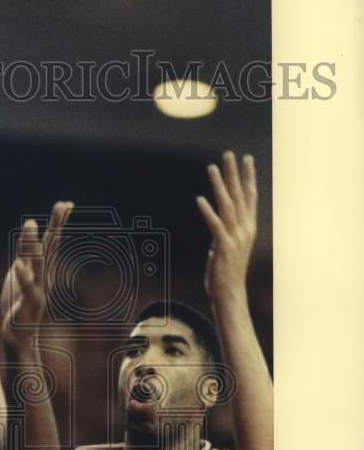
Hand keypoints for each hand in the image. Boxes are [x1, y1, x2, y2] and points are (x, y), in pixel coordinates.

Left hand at [1, 202, 72, 347]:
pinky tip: (19, 264)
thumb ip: (25, 253)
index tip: (67, 203)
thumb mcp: (20, 273)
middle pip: (51, 247)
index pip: (52, 241)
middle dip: (56, 225)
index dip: (58, 222)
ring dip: (34, 245)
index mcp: (42, 268)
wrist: (19, 335)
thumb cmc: (20, 302)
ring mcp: (38, 290)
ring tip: (30, 223)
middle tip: (63, 205)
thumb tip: (31, 227)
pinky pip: (27, 290)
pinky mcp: (28, 305)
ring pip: (37, 265)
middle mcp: (44, 276)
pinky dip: (24, 278)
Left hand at [196, 151, 257, 303]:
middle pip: (239, 196)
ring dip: (219, 185)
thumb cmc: (226, 274)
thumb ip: (224, 238)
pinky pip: (215, 226)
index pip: (249, 197)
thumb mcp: (227, 250)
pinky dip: (208, 212)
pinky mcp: (223, 247)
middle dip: (234, 173)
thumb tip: (217, 236)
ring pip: (227, 206)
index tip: (247, 159)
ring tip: (212, 168)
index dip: (248, 177)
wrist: (230, 295)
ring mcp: (235, 238)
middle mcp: (244, 230)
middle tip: (229, 154)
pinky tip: (199, 199)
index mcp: (247, 228)